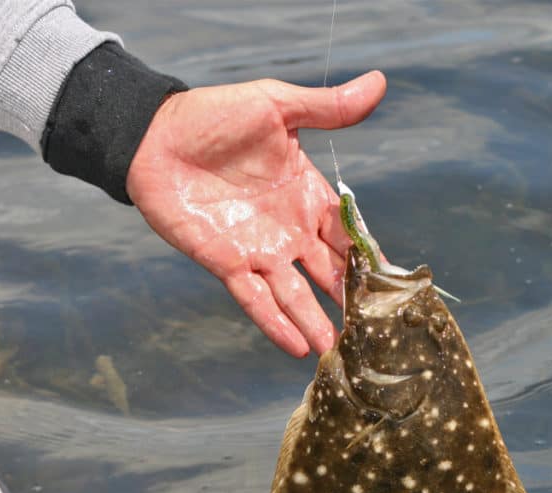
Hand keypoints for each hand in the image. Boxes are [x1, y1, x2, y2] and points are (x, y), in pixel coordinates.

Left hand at [126, 71, 386, 356]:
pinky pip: (255, 299)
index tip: (395, 284)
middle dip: (351, 299)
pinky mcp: (227, 263)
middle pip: (329, 272)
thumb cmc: (215, 116)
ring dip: (317, 322)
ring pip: (296, 294)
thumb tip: (380, 82)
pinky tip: (296, 347)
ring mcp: (259, 250)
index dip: (370, 257)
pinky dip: (275, 323)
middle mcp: (289, 230)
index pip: (348, 233)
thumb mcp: (278, 106)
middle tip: (378, 329)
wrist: (155, 136)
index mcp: (307, 195)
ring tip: (339, 351)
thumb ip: (328, 107)